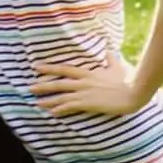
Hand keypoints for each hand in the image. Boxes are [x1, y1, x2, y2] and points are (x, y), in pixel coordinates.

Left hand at [26, 53, 146, 118]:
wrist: (133, 92)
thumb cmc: (127, 80)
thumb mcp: (117, 67)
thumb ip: (111, 59)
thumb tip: (109, 49)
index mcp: (88, 73)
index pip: (65, 69)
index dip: (50, 68)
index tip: (36, 67)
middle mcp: (83, 82)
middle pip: (59, 83)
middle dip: (43, 85)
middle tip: (29, 87)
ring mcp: (85, 93)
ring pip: (62, 96)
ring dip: (48, 100)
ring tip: (36, 103)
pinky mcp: (88, 103)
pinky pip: (70, 106)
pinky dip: (60, 109)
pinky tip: (52, 113)